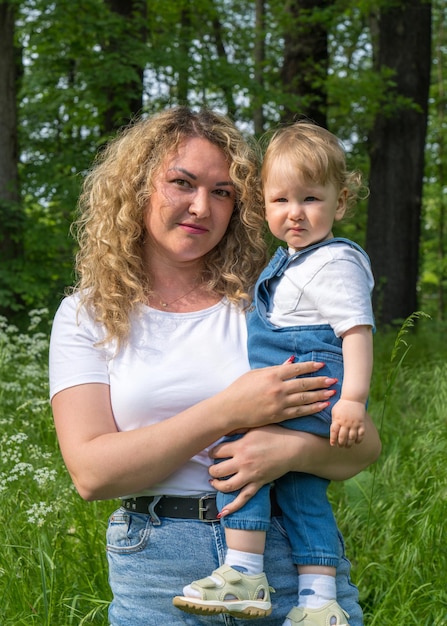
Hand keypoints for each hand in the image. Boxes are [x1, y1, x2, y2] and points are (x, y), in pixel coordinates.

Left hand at [209, 425, 293, 515]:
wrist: (293, 448)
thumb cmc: (274, 434)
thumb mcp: (254, 427)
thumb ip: (238, 429)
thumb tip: (223, 431)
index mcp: (240, 447)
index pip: (216, 452)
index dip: (212, 452)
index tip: (213, 453)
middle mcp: (243, 462)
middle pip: (217, 470)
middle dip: (211, 470)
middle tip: (212, 467)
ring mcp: (250, 475)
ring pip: (227, 486)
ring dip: (217, 485)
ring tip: (214, 481)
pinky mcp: (258, 484)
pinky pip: (243, 498)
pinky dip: (232, 507)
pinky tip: (222, 512)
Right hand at [221, 360, 336, 432]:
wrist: (230, 409)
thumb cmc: (239, 389)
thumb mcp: (255, 374)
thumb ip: (275, 368)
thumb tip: (291, 362)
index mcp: (272, 374)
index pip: (296, 368)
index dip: (310, 366)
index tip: (321, 365)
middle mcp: (278, 388)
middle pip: (304, 383)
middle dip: (321, 381)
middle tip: (333, 380)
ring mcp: (279, 403)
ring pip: (305, 398)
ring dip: (320, 395)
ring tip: (332, 392)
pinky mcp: (278, 415)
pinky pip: (300, 412)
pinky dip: (312, 408)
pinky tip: (322, 406)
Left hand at [330, 399, 365, 447]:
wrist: (353, 398)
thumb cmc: (342, 405)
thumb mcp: (334, 412)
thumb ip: (333, 422)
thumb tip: (333, 432)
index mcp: (337, 420)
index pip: (334, 432)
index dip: (333, 439)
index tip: (333, 444)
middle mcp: (345, 423)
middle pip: (342, 437)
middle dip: (341, 444)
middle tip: (340, 446)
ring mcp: (354, 424)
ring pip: (352, 438)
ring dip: (349, 444)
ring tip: (347, 446)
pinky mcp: (361, 423)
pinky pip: (361, 434)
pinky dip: (359, 440)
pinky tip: (356, 442)